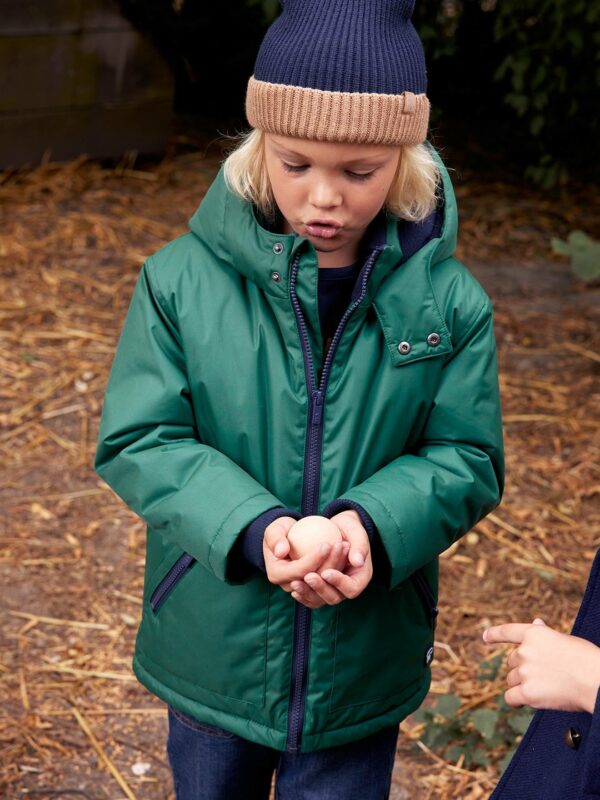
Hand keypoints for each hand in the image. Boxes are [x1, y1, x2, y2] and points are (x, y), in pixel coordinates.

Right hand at [263, 516, 346, 597]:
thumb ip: (275, 539)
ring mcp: (303, 588)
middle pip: (314, 579)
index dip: (314, 559)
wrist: (285, 538)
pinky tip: (347, 553)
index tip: (326, 544)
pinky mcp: (314, 585)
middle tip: (340, 545)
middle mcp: (289, 586)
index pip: (299, 571)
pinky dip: (338, 568)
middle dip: (329, 563)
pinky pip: (328, 580)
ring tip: (345, 546)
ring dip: (337, 565)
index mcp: (277, 575)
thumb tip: (281, 551)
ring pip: (325, 582)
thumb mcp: (274, 530)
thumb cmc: (279, 531)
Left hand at [295, 510, 372, 607]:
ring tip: (295, 583)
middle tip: (308, 576)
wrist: (337, 528)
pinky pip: (310, 596)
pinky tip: (293, 584)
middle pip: (334, 598)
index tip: (326, 572)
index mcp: (360, 577)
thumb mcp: (356, 531)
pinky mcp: (320, 587)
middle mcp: (346, 587)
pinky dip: (302, 593)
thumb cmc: (348, 527)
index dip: (339, 583)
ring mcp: (332, 589)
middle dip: (321, 588)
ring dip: (307, 593)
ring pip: (320, 600)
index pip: (351, 589)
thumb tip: (357, 562)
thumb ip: (360, 546)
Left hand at [483, 618, 599, 712]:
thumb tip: (536, 623)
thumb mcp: (564, 639)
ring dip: (521, 684)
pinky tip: (522, 703)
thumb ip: (545, 635)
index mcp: (534, 634)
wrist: (596, 680)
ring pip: (511, 679)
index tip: (485, 636)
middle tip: (542, 675)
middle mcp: (525, 651)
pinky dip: (515, 701)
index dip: (495, 634)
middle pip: (511, 661)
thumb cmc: (586, 659)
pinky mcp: (527, 693)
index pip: (509, 631)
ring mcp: (525, 672)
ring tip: (543, 688)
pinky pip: (510, 698)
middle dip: (522, 668)